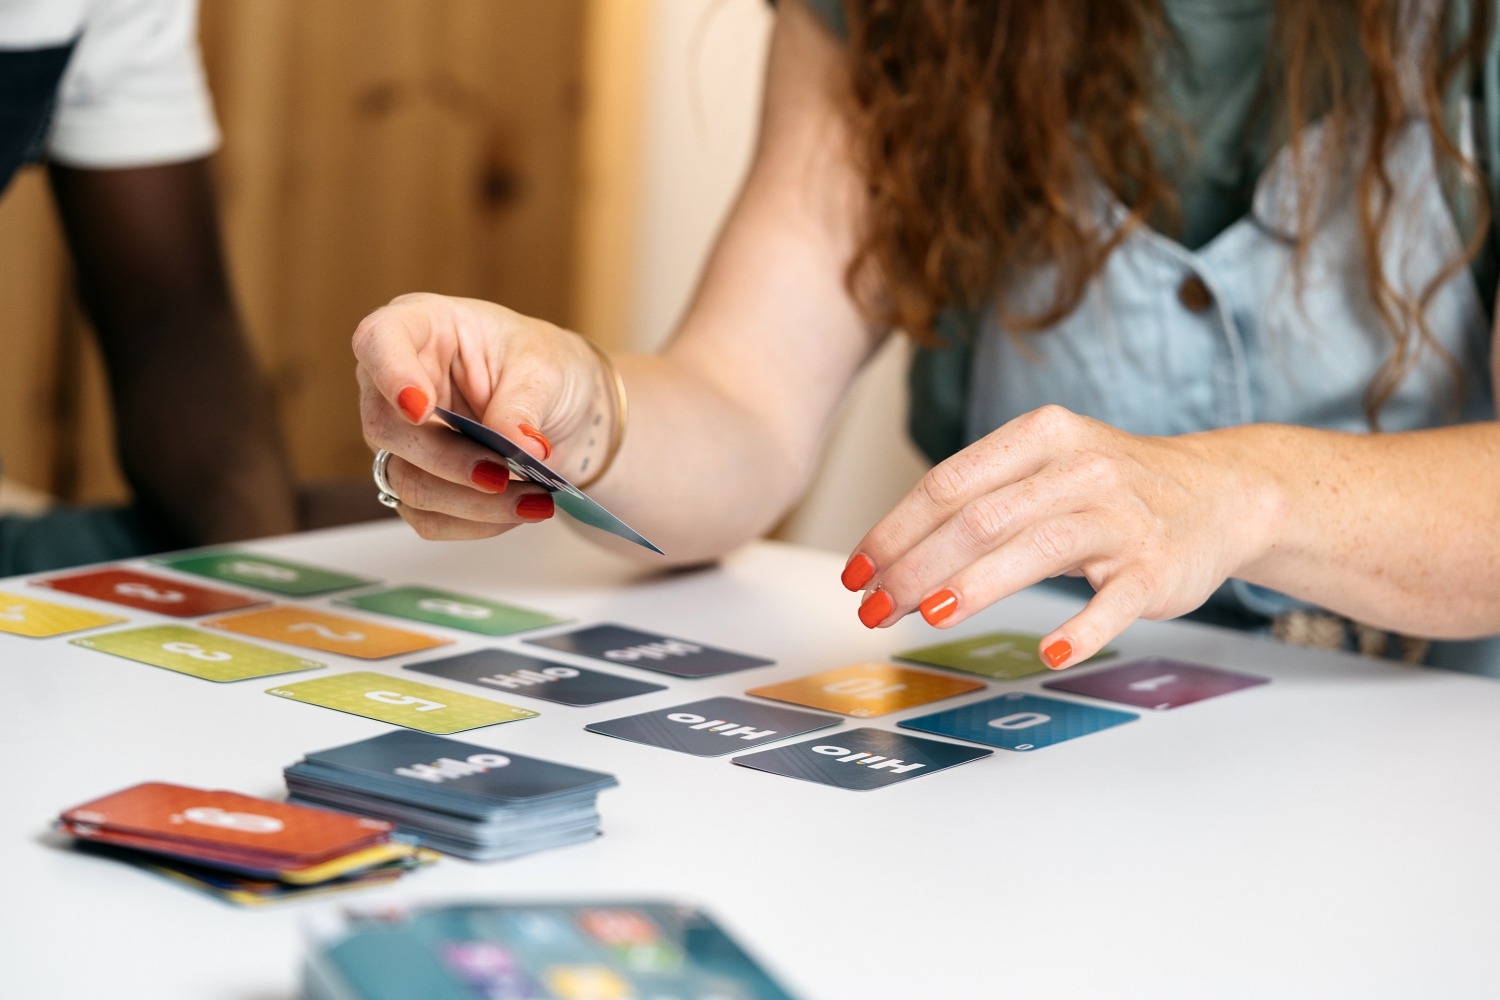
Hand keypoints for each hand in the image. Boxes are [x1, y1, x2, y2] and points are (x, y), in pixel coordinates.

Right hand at [353, 293, 616, 539]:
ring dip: (472, 502)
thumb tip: (516, 447)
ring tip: (535, 500)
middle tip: (504, 474)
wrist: (564, 408)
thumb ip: (522, 405)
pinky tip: (520, 510)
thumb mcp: (545, 368)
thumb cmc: (543, 365)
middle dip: (449, 461)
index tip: (420, 408)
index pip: (379, 341)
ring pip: (407, 482)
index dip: (391, 376)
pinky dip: (477, 523)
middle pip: (387, 428)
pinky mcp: (418, 480)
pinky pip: (428, 517)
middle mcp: (395, 384)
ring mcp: (401, 438)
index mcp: (420, 328)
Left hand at [841, 405, 1273, 667]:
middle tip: (874, 607)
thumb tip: (891, 553)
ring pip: (1035, 549)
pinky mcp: (1156, 567)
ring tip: (929, 614)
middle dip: (915, 566)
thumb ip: (979, 499)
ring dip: (976, 585)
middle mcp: (1079, 469)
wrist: (1222, 493)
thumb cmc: (1111, 487)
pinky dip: (1082, 630)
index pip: (948, 485)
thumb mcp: (1045, 467)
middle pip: (979, 518)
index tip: (857, 571)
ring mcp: (1121, 517)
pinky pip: (1115, 601)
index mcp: (1040, 437)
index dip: (894, 530)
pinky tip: (1048, 654)